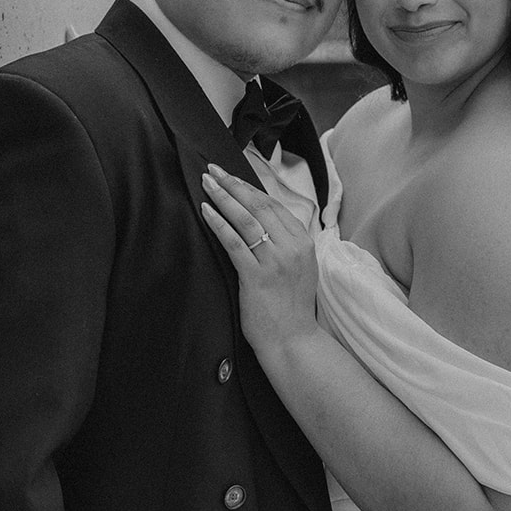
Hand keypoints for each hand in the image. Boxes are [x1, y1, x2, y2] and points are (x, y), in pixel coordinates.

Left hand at [200, 164, 319, 369]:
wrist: (293, 340)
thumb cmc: (291, 307)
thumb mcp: (299, 268)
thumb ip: (286, 244)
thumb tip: (262, 223)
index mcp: (304, 242)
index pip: (274, 205)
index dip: (250, 188)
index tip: (232, 176)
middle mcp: (292, 247)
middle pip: (259, 206)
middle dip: (234, 185)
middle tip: (214, 170)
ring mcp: (276, 261)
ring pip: (246, 219)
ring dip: (224, 197)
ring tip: (207, 183)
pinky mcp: (257, 276)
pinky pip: (234, 242)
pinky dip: (219, 223)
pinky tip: (206, 211)